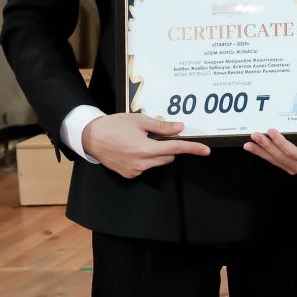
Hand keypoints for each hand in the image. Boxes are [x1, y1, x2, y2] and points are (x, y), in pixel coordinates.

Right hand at [82, 112, 210, 178]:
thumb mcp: (139, 121)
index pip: (175, 149)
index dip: (192, 148)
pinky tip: (132, 149)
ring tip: (140, 141)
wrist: (91, 137)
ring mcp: (135, 171)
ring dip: (157, 153)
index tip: (205, 150)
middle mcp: (142, 163)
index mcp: (145, 149)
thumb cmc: (114, 126)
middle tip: (155, 135)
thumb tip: (180, 128)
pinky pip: (146, 167)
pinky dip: (145, 159)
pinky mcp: (129, 175)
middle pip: (168, 156)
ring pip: (158, 162)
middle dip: (168, 146)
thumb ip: (162, 127)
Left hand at [244, 129, 296, 174]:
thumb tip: (295, 117)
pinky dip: (262, 154)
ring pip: (274, 160)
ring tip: (248, 144)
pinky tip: (253, 149)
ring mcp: (293, 169)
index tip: (271, 131)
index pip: (292, 151)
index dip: (280, 142)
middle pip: (280, 156)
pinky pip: (274, 161)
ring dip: (260, 151)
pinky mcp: (287, 168)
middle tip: (255, 135)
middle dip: (266, 145)